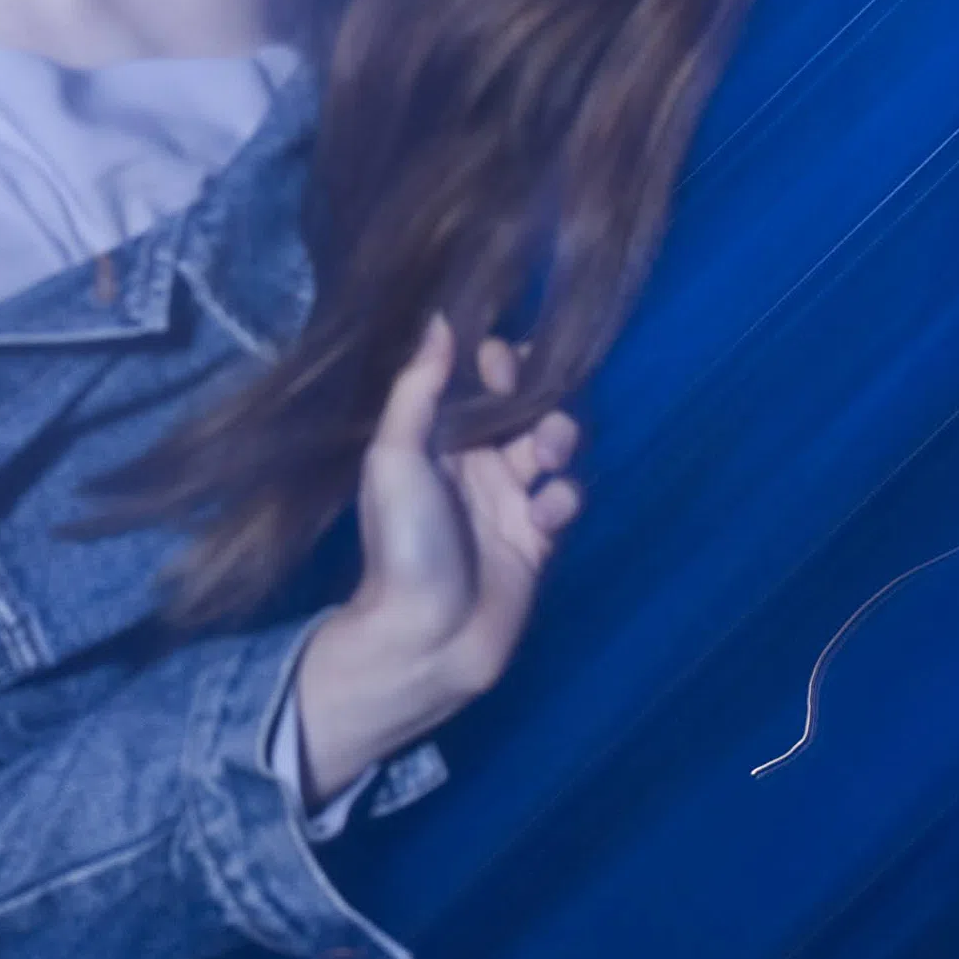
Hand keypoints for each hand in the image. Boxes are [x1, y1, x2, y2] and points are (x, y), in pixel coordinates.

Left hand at [292, 320, 582, 810]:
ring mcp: (508, 502)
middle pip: (522, 410)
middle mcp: (473, 464)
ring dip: (559, 441)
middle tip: (538, 410)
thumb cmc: (402, 542)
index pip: (474, 383)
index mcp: (434, 439)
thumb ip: (419, 388)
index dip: (496, 364)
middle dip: (539, 401)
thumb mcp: (395, 457)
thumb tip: (442, 320)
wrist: (424, 639)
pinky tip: (547, 514)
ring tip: (549, 454)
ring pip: (551, 449)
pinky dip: (563, 498)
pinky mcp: (536, 540)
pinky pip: (563, 500)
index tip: (503, 358)